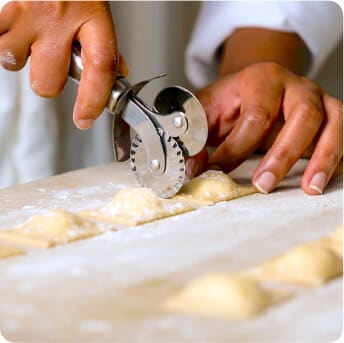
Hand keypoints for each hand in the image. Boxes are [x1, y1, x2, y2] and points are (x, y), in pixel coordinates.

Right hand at [0, 1, 127, 128]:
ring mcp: (28, 11)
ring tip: (33, 39)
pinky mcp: (4, 7)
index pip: (100, 69)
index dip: (93, 101)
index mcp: (94, 17)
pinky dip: (5, 43)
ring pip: (14, 64)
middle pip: (48, 82)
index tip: (85, 119)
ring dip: (23, 59)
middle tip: (53, 60)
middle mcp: (60, 15)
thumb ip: (106, 47)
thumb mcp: (100, 12)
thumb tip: (117, 77)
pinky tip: (16, 31)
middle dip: (50, 80)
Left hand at [186, 62, 342, 194]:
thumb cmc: (230, 102)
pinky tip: (323, 180)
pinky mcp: (329, 117)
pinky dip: (337, 158)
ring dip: (324, 158)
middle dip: (284, 154)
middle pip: (303, 115)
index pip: (256, 116)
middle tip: (264, 185)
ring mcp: (318, 100)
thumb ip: (195, 135)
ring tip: (311, 189)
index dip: (237, 147)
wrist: (254, 87)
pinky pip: (341, 136)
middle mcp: (296, 86)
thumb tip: (191, 168)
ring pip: (333, 123)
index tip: (217, 170)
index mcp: (262, 79)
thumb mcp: (206, 111)